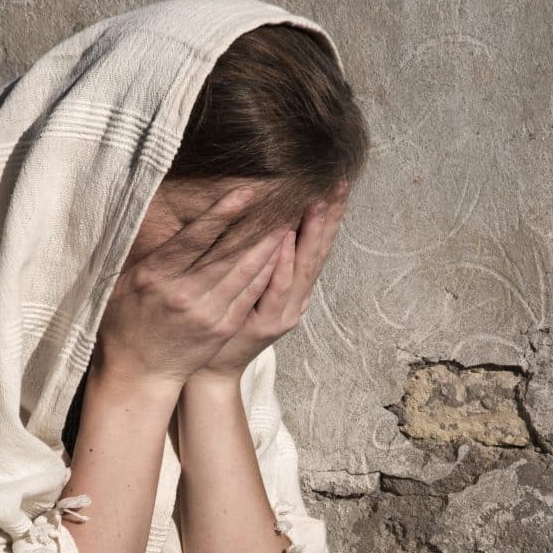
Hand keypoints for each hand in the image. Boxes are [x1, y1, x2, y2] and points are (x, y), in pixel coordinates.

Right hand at [93, 186, 287, 387]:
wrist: (140, 372)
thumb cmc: (126, 322)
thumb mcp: (125, 282)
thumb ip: (151, 253)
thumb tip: (166, 217)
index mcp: (157, 276)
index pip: (195, 237)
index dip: (223, 213)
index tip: (246, 192)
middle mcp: (185, 294)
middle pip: (229, 253)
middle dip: (258, 226)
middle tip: (282, 201)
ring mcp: (208, 313)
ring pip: (246, 272)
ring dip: (270, 246)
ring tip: (288, 221)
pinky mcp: (224, 326)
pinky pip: (251, 293)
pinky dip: (268, 271)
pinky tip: (282, 254)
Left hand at [195, 181, 348, 380]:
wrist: (214, 369)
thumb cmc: (228, 324)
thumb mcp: (252, 288)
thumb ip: (265, 261)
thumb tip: (274, 221)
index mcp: (295, 288)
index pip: (318, 244)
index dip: (330, 215)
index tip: (337, 183)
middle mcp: (297, 298)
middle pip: (318, 251)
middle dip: (330, 216)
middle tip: (338, 184)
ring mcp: (285, 312)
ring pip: (304, 267)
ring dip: (311, 233)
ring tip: (319, 201)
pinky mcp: (267, 324)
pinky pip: (278, 288)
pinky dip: (285, 263)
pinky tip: (287, 238)